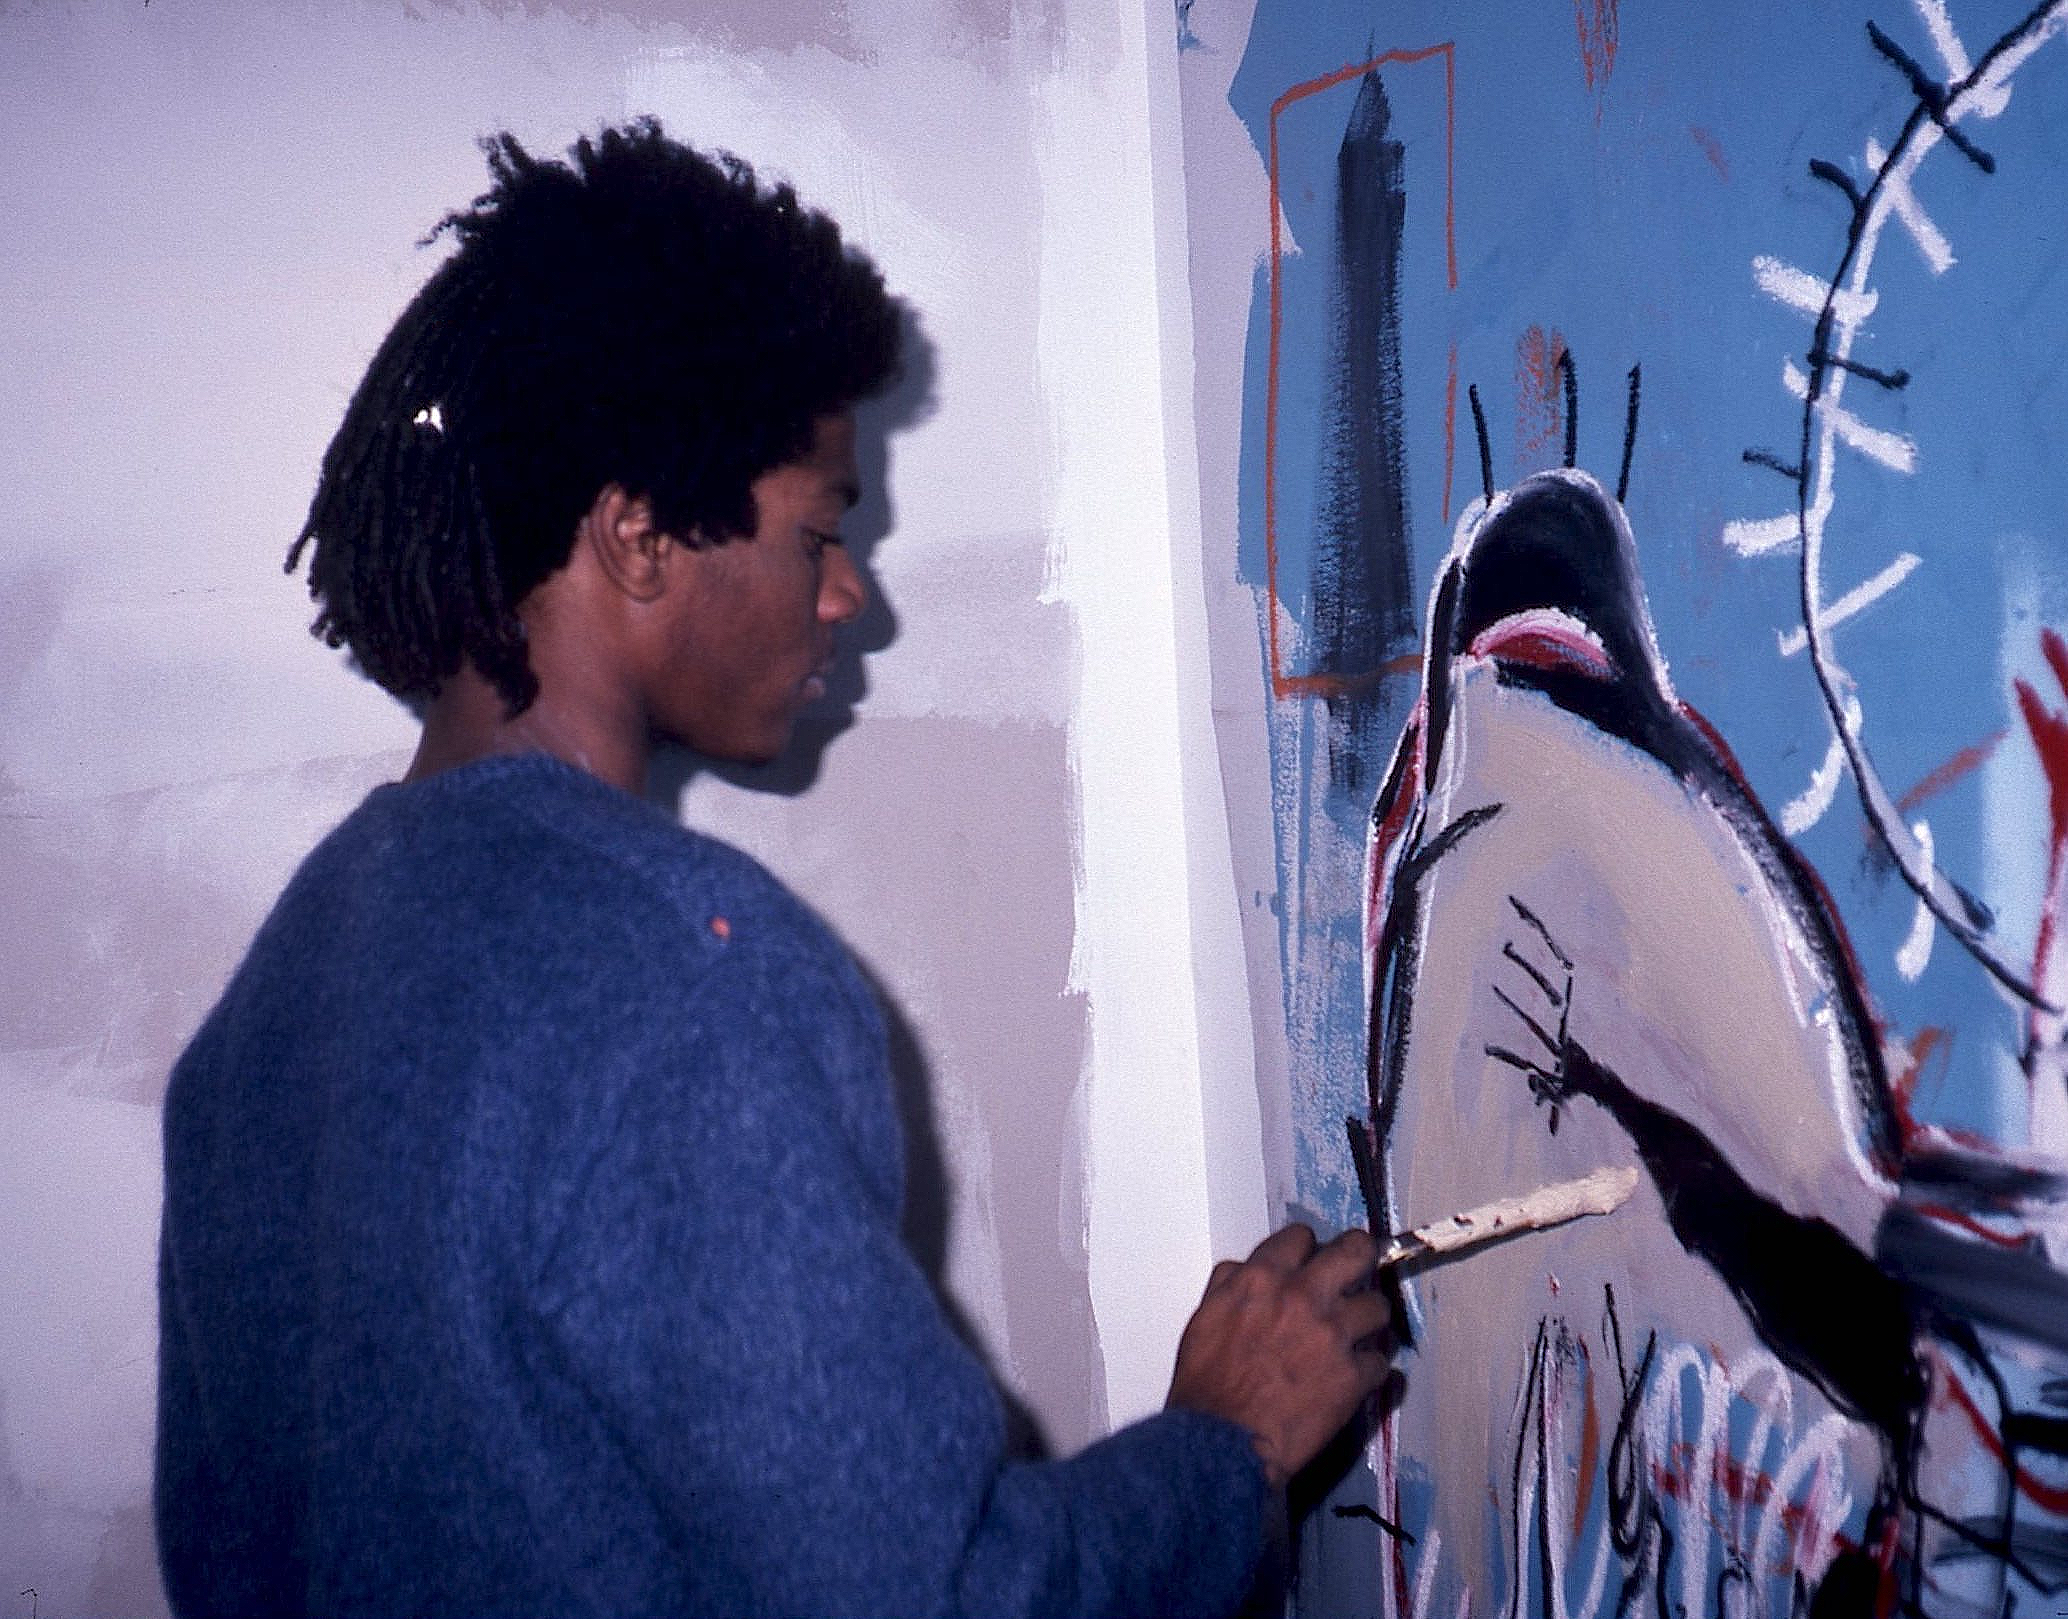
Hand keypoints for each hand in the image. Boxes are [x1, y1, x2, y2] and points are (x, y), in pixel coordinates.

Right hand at [1165, 1225, 1392, 1486]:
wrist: (1222, 1440)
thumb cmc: (1205, 1383)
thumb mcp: (1204, 1316)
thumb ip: (1230, 1283)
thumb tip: (1248, 1269)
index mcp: (1263, 1278)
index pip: (1302, 1236)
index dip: (1308, 1248)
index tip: (1313, 1261)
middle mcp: (1304, 1297)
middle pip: (1356, 1252)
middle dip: (1361, 1256)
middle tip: (1359, 1270)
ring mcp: (1334, 1336)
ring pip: (1378, 1307)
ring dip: (1368, 1320)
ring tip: (1358, 1334)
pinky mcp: (1353, 1377)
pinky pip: (1381, 1363)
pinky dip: (1370, 1370)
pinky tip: (1356, 1377)